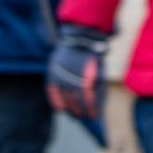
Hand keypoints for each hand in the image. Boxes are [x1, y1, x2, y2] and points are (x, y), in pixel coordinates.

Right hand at [45, 25, 107, 147]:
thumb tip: (97, 110)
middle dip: (81, 111)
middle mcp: (70, 73)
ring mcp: (59, 73)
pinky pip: (52, 93)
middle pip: (74, 100)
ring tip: (76, 115)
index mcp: (85, 71)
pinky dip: (57, 103)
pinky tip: (63, 109)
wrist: (80, 36)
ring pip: (63, 98)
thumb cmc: (94, 57)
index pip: (86, 96)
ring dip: (70, 110)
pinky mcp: (52, 73)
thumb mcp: (101, 71)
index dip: (90, 108)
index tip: (94, 116)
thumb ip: (99, 90)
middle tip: (85, 117)